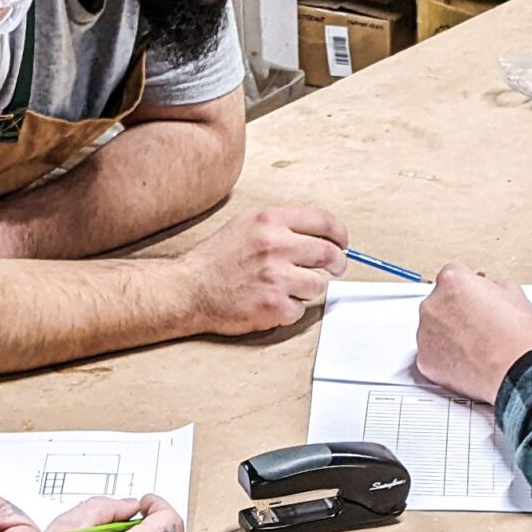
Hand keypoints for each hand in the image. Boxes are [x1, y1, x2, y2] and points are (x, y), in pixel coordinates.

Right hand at [179, 207, 349, 335]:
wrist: (189, 289)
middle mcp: (275, 245)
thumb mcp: (247, 224)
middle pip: (328, 254)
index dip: (340, 235)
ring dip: (307, 289)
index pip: (324, 222)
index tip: (342, 244)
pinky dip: (288, 309)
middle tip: (335, 268)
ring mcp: (275, 277)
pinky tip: (269, 302)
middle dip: (337, 263)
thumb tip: (319, 235)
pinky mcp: (273, 304)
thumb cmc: (217, 259)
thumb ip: (282, 226)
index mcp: (270, 221)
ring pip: (317, 285)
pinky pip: (299, 310)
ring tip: (283, 287)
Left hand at [415, 263, 531, 402]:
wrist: (517, 371)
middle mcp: (432, 305)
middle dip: (455, 311)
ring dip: (447, 334)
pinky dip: (444, 357)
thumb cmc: (517, 336)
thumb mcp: (514, 293)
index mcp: (452, 282)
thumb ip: (492, 285)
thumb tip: (488, 288)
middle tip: (477, 324)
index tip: (472, 296)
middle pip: (439, 302)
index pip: (451, 274)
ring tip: (473, 345)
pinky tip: (465, 360)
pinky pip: (431, 354)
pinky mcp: (425, 361)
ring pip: (433, 329)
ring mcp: (425, 334)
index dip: (466, 286)